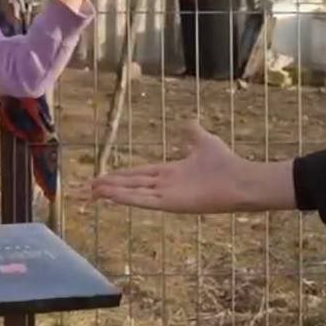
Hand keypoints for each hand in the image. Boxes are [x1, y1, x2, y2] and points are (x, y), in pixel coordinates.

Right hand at [91, 122, 295, 213]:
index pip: (137, 174)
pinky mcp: (171, 204)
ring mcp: (166, 196)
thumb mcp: (204, 141)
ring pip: (132, 194)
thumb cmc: (226, 163)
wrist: (241, 180)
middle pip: (129, 185)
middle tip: (84, 189)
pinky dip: (127, 198)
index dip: (118, 176)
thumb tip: (187, 121)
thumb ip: (192, 133)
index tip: (99, 177)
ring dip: (111, 193)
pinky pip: (144, 201)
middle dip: (107, 187)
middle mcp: (164, 186)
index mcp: (169, 173)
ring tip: (90, 192)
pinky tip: (111, 196)